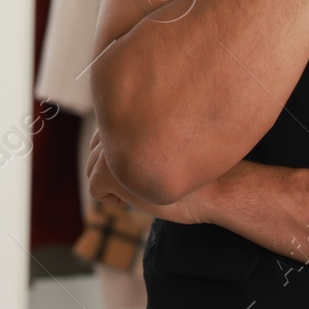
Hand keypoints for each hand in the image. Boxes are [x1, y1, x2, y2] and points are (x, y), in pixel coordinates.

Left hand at [87, 129, 217, 224]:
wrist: (217, 186)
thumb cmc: (198, 165)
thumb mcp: (167, 136)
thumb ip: (141, 130)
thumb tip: (113, 141)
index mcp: (131, 109)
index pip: (106, 134)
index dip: (123, 154)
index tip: (149, 160)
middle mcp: (116, 122)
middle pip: (94, 152)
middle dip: (114, 168)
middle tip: (146, 176)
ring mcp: (109, 146)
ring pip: (92, 170)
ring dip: (115, 183)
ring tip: (145, 185)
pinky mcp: (106, 171)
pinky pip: (95, 190)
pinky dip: (113, 200)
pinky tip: (139, 197)